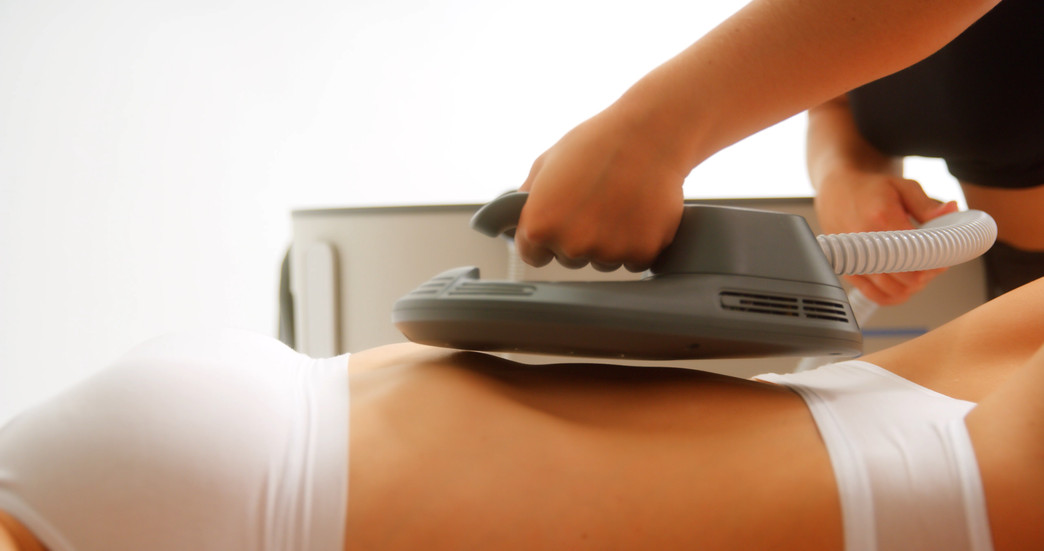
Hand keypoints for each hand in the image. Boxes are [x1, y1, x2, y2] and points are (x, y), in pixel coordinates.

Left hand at [515, 109, 686, 271]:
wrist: (649, 133)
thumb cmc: (597, 143)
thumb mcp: (545, 165)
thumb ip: (526, 201)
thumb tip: (513, 224)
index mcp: (540, 225)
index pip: (533, 255)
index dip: (545, 238)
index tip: (558, 224)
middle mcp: (572, 244)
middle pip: (570, 259)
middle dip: (579, 238)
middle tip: (595, 202)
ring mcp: (609, 251)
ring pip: (603, 261)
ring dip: (609, 242)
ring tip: (619, 202)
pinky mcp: (643, 252)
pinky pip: (634, 260)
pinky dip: (638, 241)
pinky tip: (638, 211)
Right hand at [815, 170, 958, 304]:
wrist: (837, 191)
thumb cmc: (869, 189)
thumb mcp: (902, 187)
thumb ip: (927, 206)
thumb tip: (952, 212)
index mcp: (881, 219)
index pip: (916, 256)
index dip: (935, 262)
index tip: (942, 257)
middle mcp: (866, 242)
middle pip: (908, 279)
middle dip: (927, 274)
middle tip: (933, 262)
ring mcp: (856, 259)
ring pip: (894, 290)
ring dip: (913, 285)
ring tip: (918, 270)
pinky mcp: (849, 269)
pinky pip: (875, 295)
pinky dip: (894, 295)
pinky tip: (902, 284)